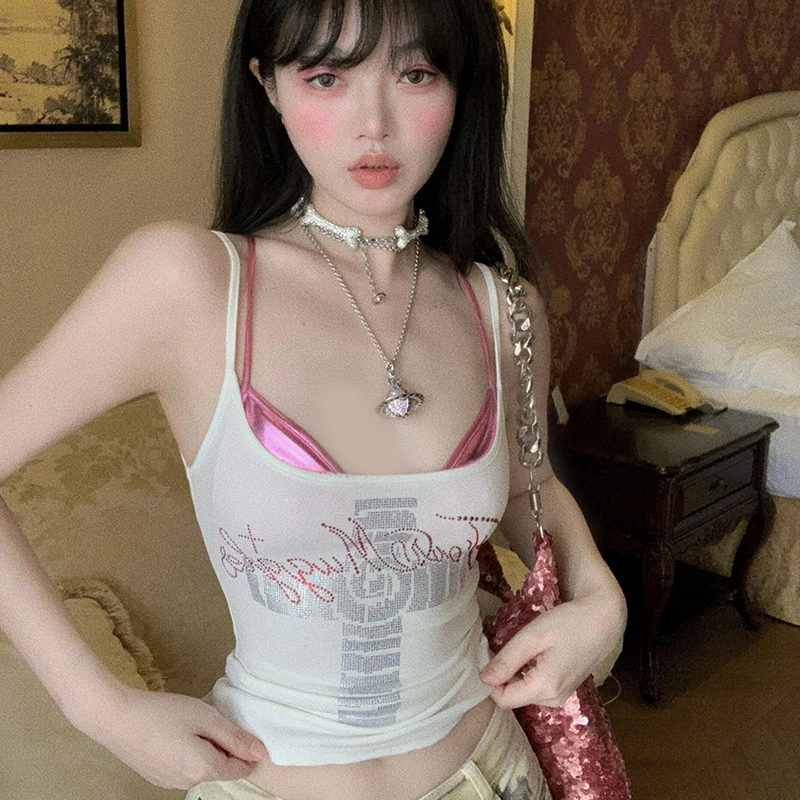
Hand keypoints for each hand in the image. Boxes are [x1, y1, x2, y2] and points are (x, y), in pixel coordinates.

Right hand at [72, 683, 268, 789]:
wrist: (115, 718)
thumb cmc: (162, 713)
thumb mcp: (205, 717)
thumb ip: (234, 737)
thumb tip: (261, 753)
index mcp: (203, 769)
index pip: (240, 768)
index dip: (247, 748)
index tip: (241, 727)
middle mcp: (188, 783)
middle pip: (221, 768)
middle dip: (225, 746)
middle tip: (213, 718)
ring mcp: (170, 782)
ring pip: (202, 767)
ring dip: (206, 748)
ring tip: (193, 723)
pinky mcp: (157, 776)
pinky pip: (184, 767)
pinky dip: (189, 752)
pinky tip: (177, 732)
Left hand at [479, 587, 625, 707]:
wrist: (603, 621)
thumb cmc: (568, 623)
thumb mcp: (533, 636)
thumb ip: (507, 660)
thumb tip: (482, 679)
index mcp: (544, 688)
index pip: (503, 699)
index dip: (491, 679)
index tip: (491, 654)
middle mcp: (553, 700)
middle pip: (513, 696)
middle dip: (504, 675)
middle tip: (510, 645)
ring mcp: (561, 697)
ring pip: (524, 692)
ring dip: (517, 673)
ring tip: (526, 647)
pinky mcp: (565, 691)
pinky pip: (536, 688)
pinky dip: (529, 674)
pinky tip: (537, 653)